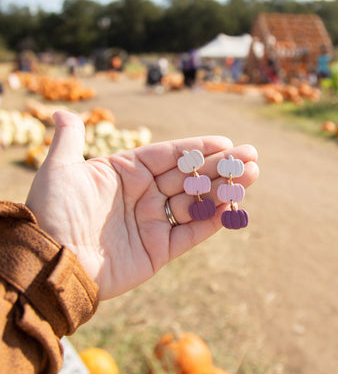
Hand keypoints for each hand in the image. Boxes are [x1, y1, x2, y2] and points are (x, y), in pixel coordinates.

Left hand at [26, 111, 258, 299]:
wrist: (50, 262)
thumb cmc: (53, 212)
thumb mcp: (59, 170)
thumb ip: (70, 141)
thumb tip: (63, 112)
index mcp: (125, 172)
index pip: (169, 155)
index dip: (196, 148)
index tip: (224, 142)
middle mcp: (143, 195)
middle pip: (189, 176)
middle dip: (220, 166)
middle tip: (251, 156)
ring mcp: (153, 222)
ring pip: (195, 202)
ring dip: (224, 189)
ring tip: (252, 175)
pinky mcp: (159, 250)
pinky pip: (191, 232)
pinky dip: (212, 220)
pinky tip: (233, 205)